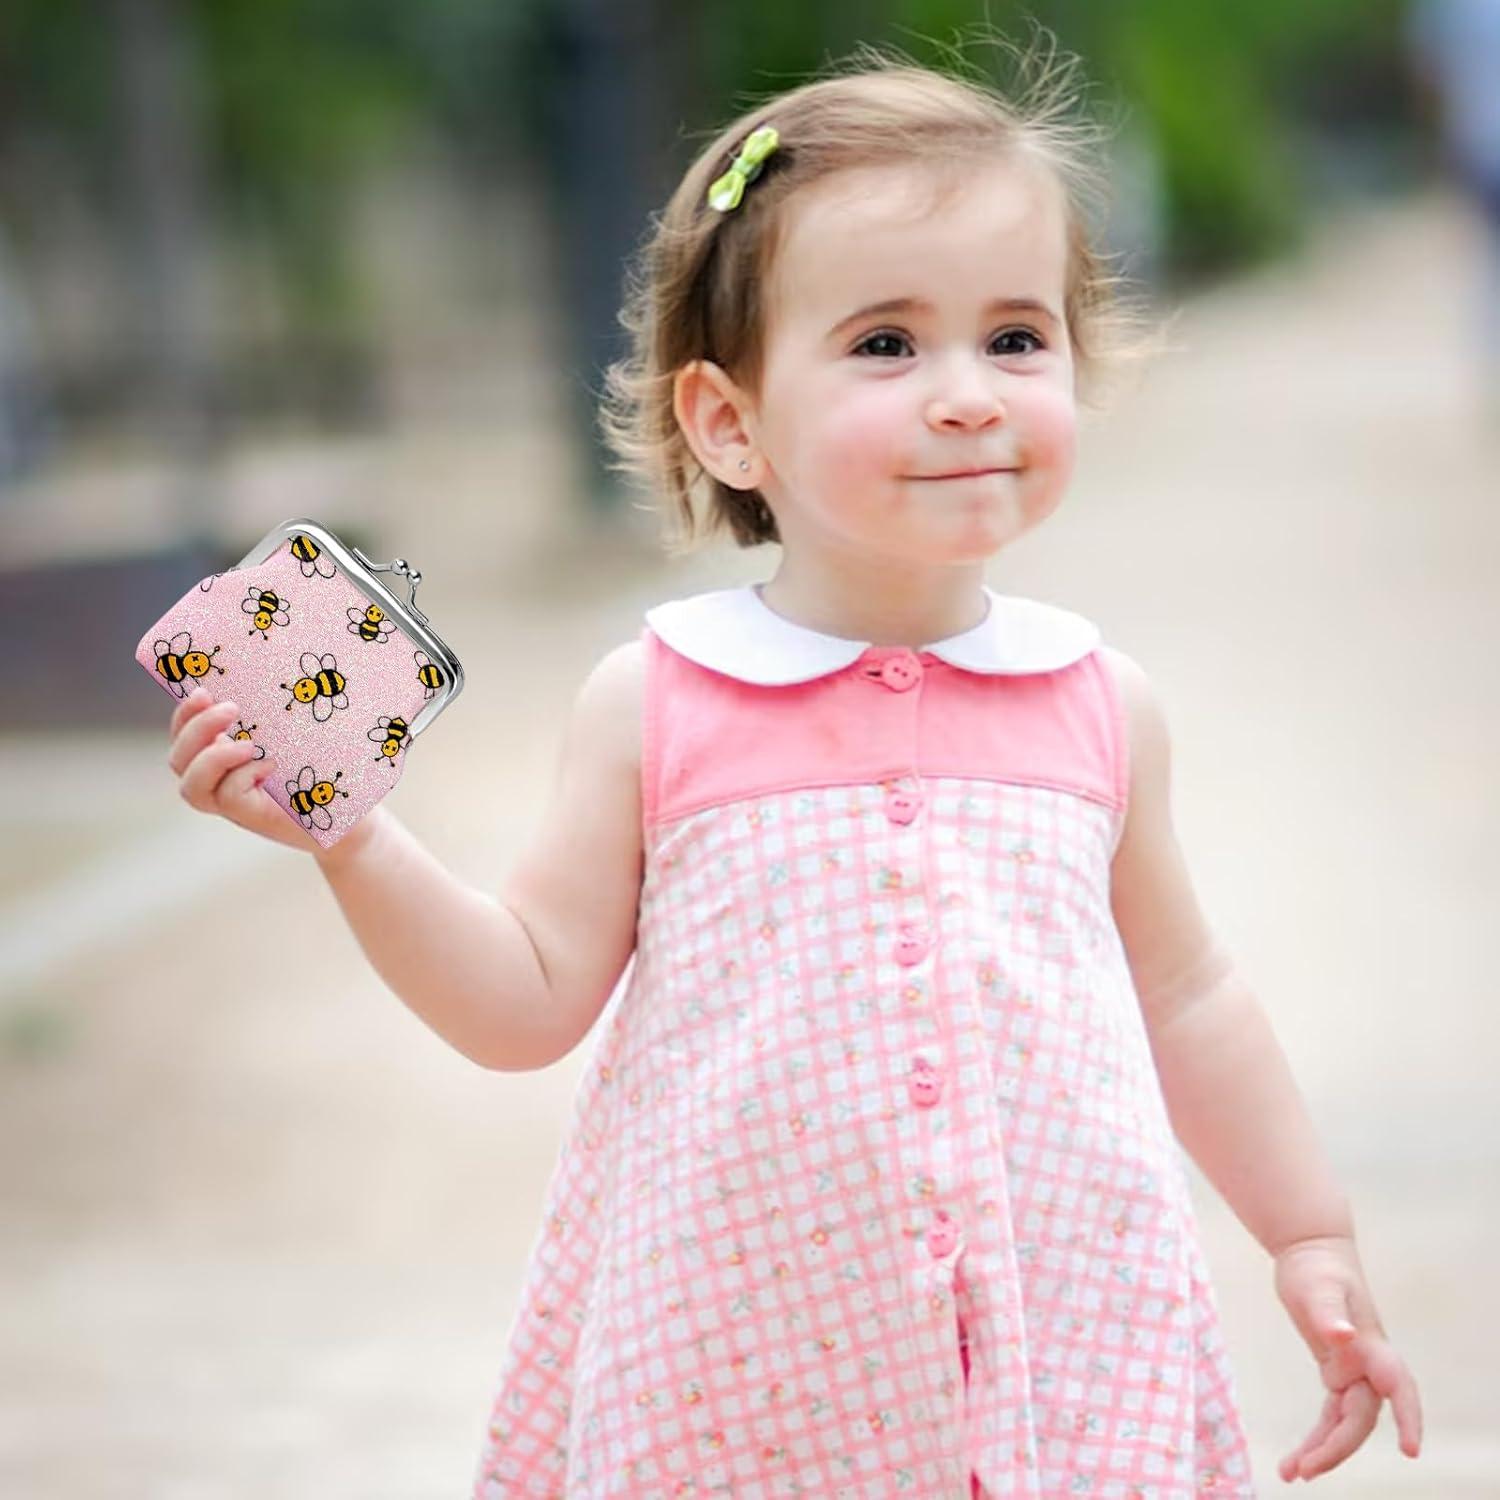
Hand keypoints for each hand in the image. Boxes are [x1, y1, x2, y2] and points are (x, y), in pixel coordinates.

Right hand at [166, 685, 319, 852]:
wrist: (348, 809)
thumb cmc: (318, 764)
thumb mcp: (288, 732)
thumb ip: (264, 715)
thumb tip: (256, 672)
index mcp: (218, 755)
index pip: (182, 735)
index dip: (185, 714)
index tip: (203, 691)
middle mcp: (217, 781)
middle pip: (178, 760)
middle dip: (197, 729)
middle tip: (231, 708)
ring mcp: (232, 803)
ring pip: (193, 787)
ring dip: (212, 759)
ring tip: (249, 745)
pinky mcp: (252, 817)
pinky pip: (229, 797)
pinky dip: (243, 777)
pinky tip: (270, 766)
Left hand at [1272, 1233, 1422, 1480]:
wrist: (1310, 1252)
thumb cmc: (1317, 1267)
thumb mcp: (1317, 1287)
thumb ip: (1328, 1312)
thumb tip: (1340, 1335)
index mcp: (1372, 1347)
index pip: (1398, 1388)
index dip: (1408, 1418)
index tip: (1411, 1449)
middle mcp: (1367, 1366)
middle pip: (1360, 1419)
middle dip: (1336, 1448)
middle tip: (1304, 1470)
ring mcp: (1353, 1372)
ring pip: (1345, 1424)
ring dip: (1324, 1450)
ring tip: (1291, 1472)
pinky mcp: (1335, 1372)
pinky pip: (1331, 1415)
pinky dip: (1316, 1436)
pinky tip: (1295, 1457)